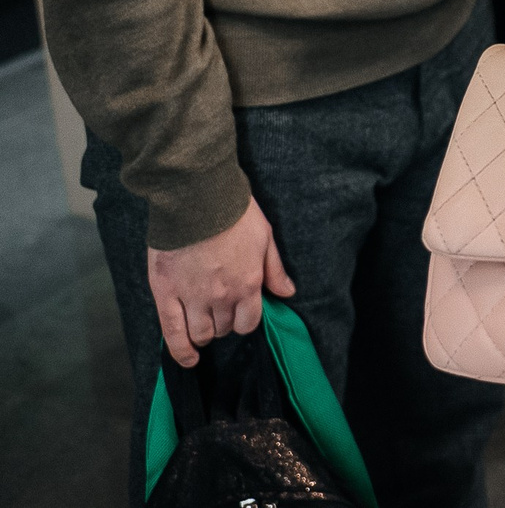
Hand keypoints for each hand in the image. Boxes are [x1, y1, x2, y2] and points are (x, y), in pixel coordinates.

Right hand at [147, 197, 295, 366]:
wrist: (197, 198)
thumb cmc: (235, 214)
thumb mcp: (265, 237)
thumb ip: (275, 270)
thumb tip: (288, 293)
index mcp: (247, 284)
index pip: (248, 322)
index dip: (245, 320)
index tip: (240, 313)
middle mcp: (221, 297)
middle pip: (223, 328)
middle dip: (224, 323)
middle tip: (219, 310)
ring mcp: (192, 297)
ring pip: (200, 333)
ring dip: (204, 334)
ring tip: (202, 325)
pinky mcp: (165, 293)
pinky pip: (172, 332)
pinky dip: (180, 350)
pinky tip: (187, 359)